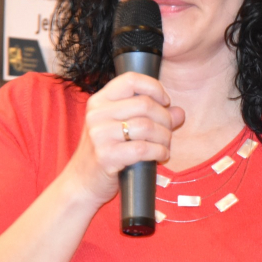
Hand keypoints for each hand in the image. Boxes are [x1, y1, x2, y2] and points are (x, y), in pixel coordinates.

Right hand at [63, 73, 184, 206]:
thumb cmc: (105, 152)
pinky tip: (161, 155)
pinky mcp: (106, 156)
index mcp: (99, 101)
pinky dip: (159, 151)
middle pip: (144, 104)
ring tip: (165, 145)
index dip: (154, 87)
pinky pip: (143, 148)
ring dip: (164, 137)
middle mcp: (96, 114)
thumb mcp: (122, 128)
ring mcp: (99, 135)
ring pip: (147, 126)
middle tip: (169, 130)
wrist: (82, 182)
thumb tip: (179, 112)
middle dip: (165, 118)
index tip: (165, 101)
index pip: (131, 79)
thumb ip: (150, 115)